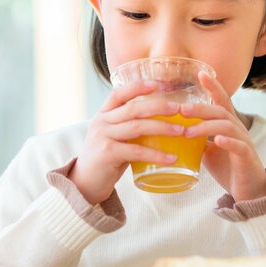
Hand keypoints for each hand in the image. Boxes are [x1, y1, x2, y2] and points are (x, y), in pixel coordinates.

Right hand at [69, 80, 185, 204]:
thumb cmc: (105, 158)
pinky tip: (171, 158)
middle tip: (178, 109)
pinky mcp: (108, 154)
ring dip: (162, 128)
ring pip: (137, 127)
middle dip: (158, 106)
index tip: (158, 84)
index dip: (138, 86)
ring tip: (181, 131)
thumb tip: (161, 121)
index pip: (119, 93)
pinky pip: (137, 151)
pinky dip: (157, 154)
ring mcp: (103, 137)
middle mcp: (101, 122)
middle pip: (133, 108)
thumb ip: (128, 127)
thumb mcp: (113, 137)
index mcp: (103, 114)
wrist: (84, 182)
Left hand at [180, 72, 265, 200]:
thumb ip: (196, 138)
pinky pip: (238, 146)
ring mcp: (244, 142)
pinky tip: (216, 141)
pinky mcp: (247, 158)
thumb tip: (172, 130)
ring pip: (227, 126)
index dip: (213, 86)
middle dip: (200, 109)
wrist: (249, 193)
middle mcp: (238, 129)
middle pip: (220, 111)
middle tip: (181, 110)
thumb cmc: (228, 168)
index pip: (221, 100)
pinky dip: (227, 142)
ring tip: (188, 132)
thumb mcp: (207, 150)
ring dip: (206, 127)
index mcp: (228, 125)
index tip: (200, 73)